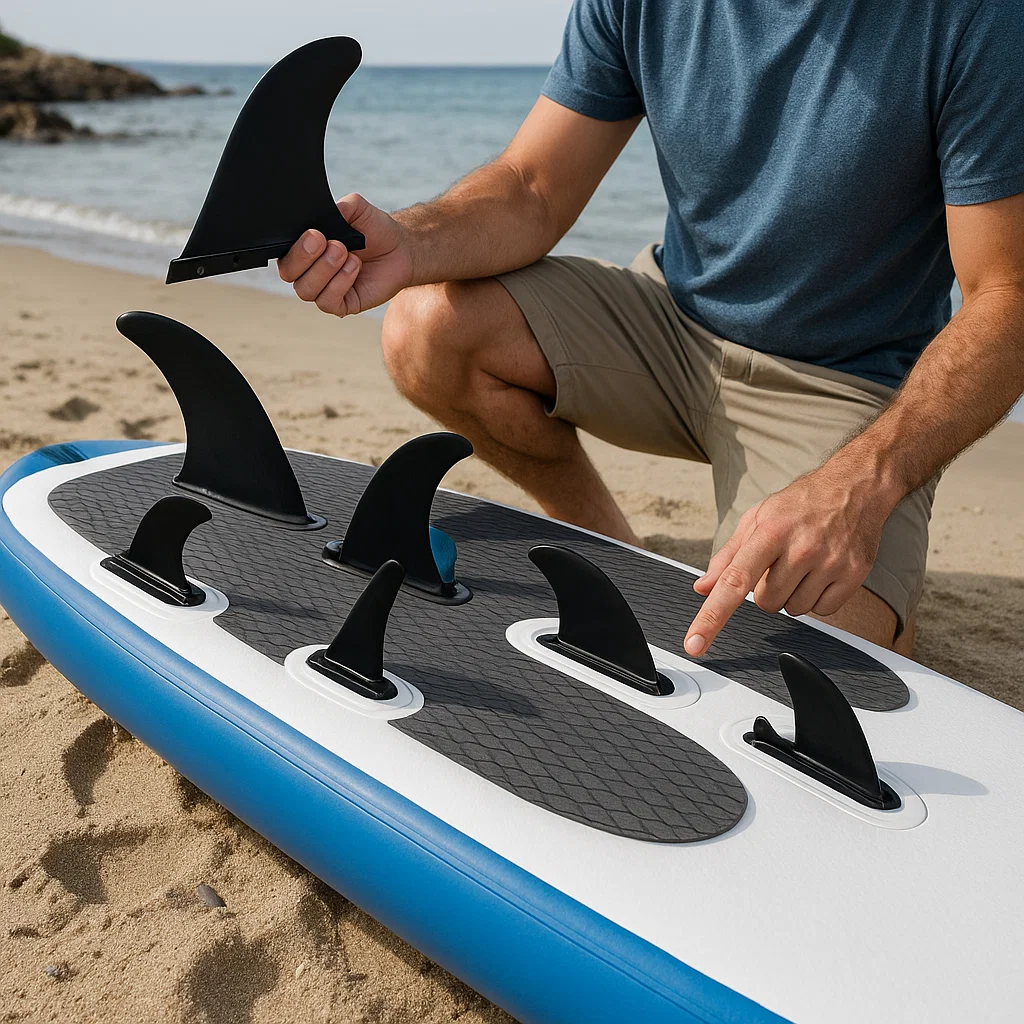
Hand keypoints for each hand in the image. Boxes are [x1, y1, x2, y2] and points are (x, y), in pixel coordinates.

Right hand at [278, 193, 413, 315]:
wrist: (401, 249)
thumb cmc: (374, 231)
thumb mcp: (356, 208)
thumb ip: (339, 206)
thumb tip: (327, 212)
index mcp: (304, 248)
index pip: (283, 253)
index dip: (293, 247)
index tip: (314, 233)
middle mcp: (309, 271)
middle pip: (289, 273)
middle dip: (305, 257)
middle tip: (330, 242)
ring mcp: (324, 289)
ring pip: (306, 290)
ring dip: (325, 270)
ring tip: (346, 252)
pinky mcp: (342, 304)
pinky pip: (328, 302)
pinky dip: (339, 284)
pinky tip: (354, 267)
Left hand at [683, 461, 894, 656]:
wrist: (854, 488)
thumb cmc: (799, 504)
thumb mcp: (757, 519)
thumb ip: (728, 556)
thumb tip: (703, 587)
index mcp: (770, 532)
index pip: (734, 582)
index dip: (712, 616)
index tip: (695, 643)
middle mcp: (801, 548)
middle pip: (766, 602)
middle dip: (767, 589)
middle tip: (780, 563)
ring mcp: (830, 562)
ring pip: (794, 609)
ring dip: (792, 594)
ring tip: (803, 564)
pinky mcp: (854, 574)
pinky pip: (822, 611)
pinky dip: (817, 598)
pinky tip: (821, 572)